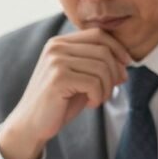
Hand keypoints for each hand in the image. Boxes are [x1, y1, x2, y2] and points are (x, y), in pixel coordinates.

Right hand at [0, 28, 131, 158]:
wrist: (31, 125)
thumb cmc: (58, 103)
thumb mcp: (80, 79)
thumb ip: (97, 65)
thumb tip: (126, 62)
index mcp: (60, 43)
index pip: (98, 34)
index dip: (117, 48)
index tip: (126, 67)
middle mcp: (56, 47)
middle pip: (103, 50)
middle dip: (114, 73)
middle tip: (109, 91)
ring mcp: (56, 61)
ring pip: (102, 67)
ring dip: (107, 88)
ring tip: (98, 99)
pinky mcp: (58, 78)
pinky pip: (94, 83)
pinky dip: (98, 97)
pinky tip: (90, 104)